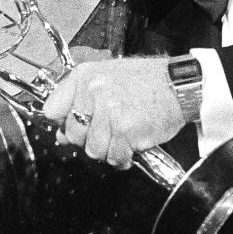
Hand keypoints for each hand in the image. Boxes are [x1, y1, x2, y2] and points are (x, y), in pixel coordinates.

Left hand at [42, 56, 184, 167]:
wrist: (179, 84)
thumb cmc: (147, 82)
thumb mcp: (108, 78)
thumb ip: (81, 101)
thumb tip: (61, 133)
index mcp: (85, 76)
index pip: (52, 109)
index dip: (64, 121)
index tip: (78, 123)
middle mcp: (94, 91)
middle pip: (73, 134)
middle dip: (90, 138)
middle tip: (110, 129)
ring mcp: (109, 111)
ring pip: (93, 149)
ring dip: (109, 149)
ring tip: (124, 134)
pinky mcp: (125, 130)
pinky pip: (114, 157)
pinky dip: (124, 156)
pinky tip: (133, 142)